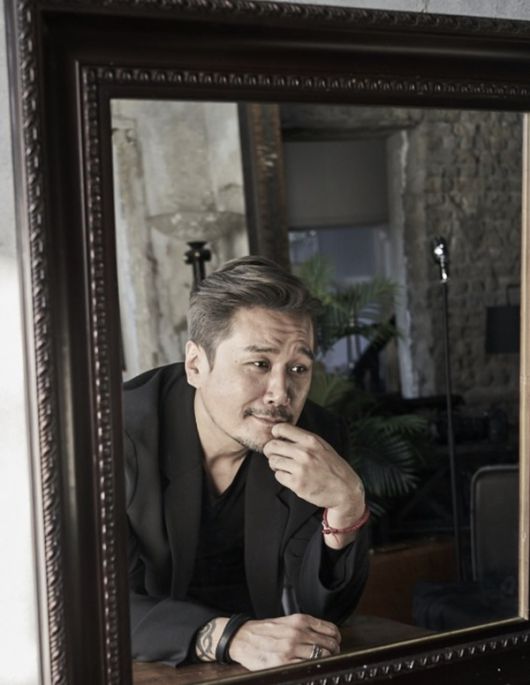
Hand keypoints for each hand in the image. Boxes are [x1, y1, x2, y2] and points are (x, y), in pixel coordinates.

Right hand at [228, 613, 340, 670]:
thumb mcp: (287, 621)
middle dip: (334, 651)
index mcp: (299, 620)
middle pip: (329, 644)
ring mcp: (291, 648)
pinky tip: (309, 667)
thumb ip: (304, 627)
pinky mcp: (283, 662)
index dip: (337, 638)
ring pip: (321, 656)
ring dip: (325, 660)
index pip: (330, 629)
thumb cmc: (264, 631)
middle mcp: (297, 632)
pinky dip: (312, 668)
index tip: (336, 643)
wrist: (243, 637)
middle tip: (331, 655)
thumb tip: (324, 635)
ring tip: (321, 662)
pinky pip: (307, 666)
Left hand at [263, 422, 365, 547]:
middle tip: (274, 455)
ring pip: (273, 461)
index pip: (281, 428)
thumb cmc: (333, 466)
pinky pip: (278, 476)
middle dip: (270, 450)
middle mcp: (304, 452)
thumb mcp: (322, 446)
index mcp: (310, 440)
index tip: (276, 438)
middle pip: (272, 446)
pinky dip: (282, 476)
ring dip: (276, 464)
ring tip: (285, 467)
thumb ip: (303, 439)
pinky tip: (291, 477)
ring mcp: (300, 469)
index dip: (275, 433)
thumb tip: (280, 434)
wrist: (345, 489)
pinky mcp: (297, 484)